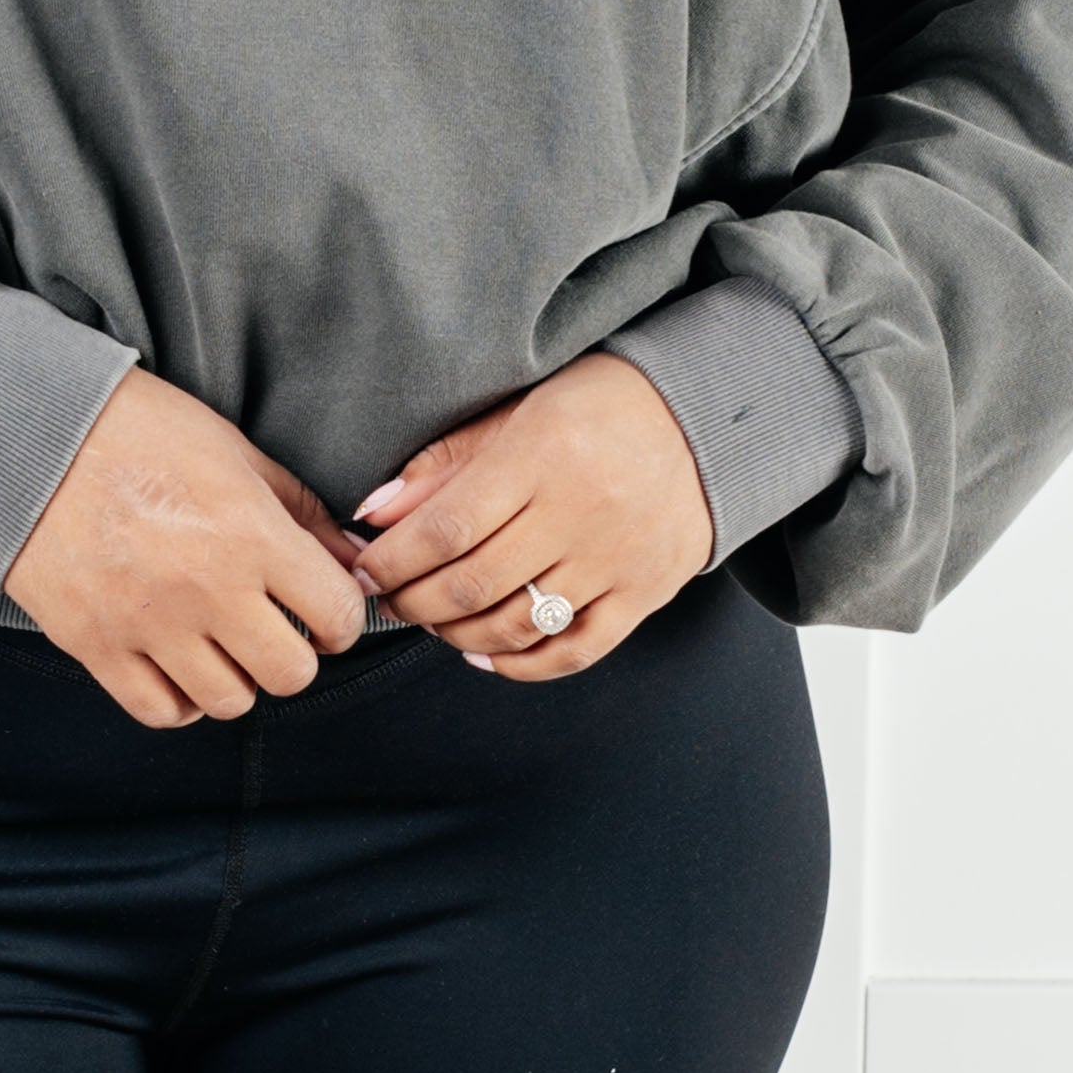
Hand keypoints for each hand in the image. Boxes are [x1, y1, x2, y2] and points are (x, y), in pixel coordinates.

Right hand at [6, 364, 379, 727]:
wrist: (31, 434)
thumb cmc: (138, 430)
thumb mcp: (235, 451)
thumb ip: (300, 510)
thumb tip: (351, 557)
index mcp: (250, 534)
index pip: (337, 614)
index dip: (341, 617)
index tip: (323, 611)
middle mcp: (206, 589)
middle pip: (290, 674)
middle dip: (293, 654)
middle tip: (275, 630)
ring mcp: (148, 625)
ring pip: (229, 701)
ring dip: (236, 678)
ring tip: (221, 644)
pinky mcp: (96, 645)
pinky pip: (160, 710)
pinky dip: (180, 700)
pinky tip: (179, 666)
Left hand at [349, 353, 712, 677]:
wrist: (707, 420)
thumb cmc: (601, 407)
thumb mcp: (519, 411)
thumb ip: (445, 463)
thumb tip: (373, 513)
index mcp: (544, 454)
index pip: (448, 526)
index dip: (395, 560)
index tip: (366, 569)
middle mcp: (582, 512)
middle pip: (474, 584)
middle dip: (415, 602)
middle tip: (391, 599)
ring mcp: (617, 560)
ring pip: (517, 625)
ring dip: (457, 635)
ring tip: (435, 621)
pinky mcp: (645, 594)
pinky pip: (575, 651)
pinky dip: (522, 665)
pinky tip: (486, 655)